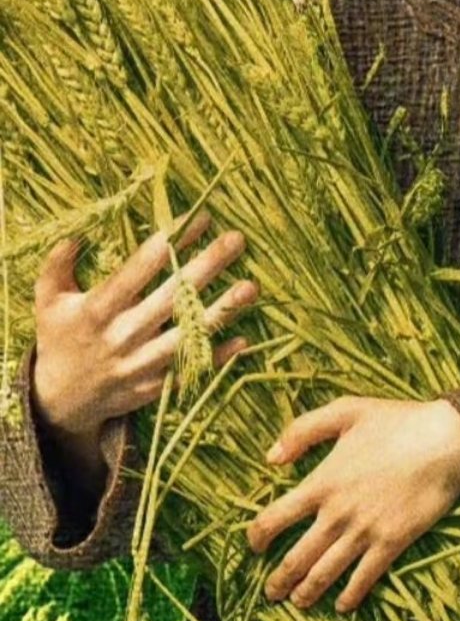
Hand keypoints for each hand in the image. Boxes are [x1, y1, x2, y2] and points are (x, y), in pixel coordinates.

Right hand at [32, 208, 258, 442]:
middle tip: (236, 240)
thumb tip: (75, 236)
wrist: (60, 400)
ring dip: (221, 311)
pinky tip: (243, 338)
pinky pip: (189, 369)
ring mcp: (140, 364)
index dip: (168, 244)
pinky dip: (217, 356)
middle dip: (205, 266)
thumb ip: (57, 266)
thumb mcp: (48, 300)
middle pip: (170, 297)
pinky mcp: (153, 387)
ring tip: (251, 286)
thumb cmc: (59, 339)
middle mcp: (121, 336)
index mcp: (96, 310)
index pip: (138, 271)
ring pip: (186, 334)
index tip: (197, 219)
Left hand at [247, 396, 459, 613]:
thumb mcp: (345, 410)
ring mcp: (364, 531)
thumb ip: (302, 431)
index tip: (254, 547)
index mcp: (322, 482)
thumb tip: (271, 458)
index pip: (274, 519)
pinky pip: (364, 578)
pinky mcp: (392, 543)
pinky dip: (349, 596)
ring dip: (307, 592)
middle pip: (296, 557)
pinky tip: (342, 605)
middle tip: (272, 592)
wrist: (446, 441)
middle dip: (279, 579)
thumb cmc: (397, 422)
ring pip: (325, 573)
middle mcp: (337, 513)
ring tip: (298, 603)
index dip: (257, 538)